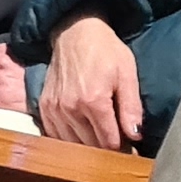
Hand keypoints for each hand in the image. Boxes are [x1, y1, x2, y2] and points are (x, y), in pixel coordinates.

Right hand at [35, 16, 144, 149]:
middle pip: (91, 146)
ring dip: (87, 146)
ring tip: (100, 136)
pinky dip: (69, 140)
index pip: (109, 142)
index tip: (130, 148)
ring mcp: (54, 109)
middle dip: (106, 149)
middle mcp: (70, 109)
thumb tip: (135, 136)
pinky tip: (80, 133)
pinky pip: (56, 136)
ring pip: (73, 145)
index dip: (122, 149)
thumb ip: (131, 107)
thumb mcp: (127, 74)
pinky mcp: (44, 107)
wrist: (75, 32)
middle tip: (118, 142)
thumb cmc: (105, 50)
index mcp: (94, 101)